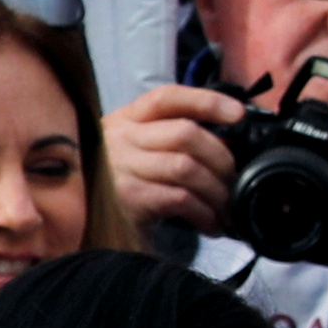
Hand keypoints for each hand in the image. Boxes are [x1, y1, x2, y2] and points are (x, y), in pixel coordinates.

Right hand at [106, 81, 247, 232]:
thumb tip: (232, 139)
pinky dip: (204, 212)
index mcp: (126, 119)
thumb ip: (174, 138)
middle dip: (221, 156)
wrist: (89, 229)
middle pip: (185, 133)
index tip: (238, 113)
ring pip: (186, 167)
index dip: (206, 101)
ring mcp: (120, 169)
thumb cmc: (127, 187)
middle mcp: (119, 138)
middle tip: (235, 177)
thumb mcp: (142, 152)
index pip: (167, 98)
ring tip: (227, 205)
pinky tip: (211, 222)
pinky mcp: (127, 199)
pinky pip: (179, 198)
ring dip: (216, 189)